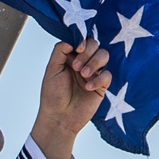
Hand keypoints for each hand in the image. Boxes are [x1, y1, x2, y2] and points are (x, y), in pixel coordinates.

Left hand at [30, 38, 111, 158]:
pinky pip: (107, 75)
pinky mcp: (101, 86)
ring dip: (94, 62)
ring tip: (83, 75)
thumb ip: (60, 51)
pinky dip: (99, 79)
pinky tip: (88, 87)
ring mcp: (93, 73)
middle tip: (76, 67)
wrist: (59, 118)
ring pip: (104, 55)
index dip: (82, 41)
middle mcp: (83, 62)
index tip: (77, 49)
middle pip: (95, 45)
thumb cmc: (52, 95)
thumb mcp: (52, 70)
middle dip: (87, 53)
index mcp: (70, 57)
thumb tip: (71, 39)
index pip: (81, 41)